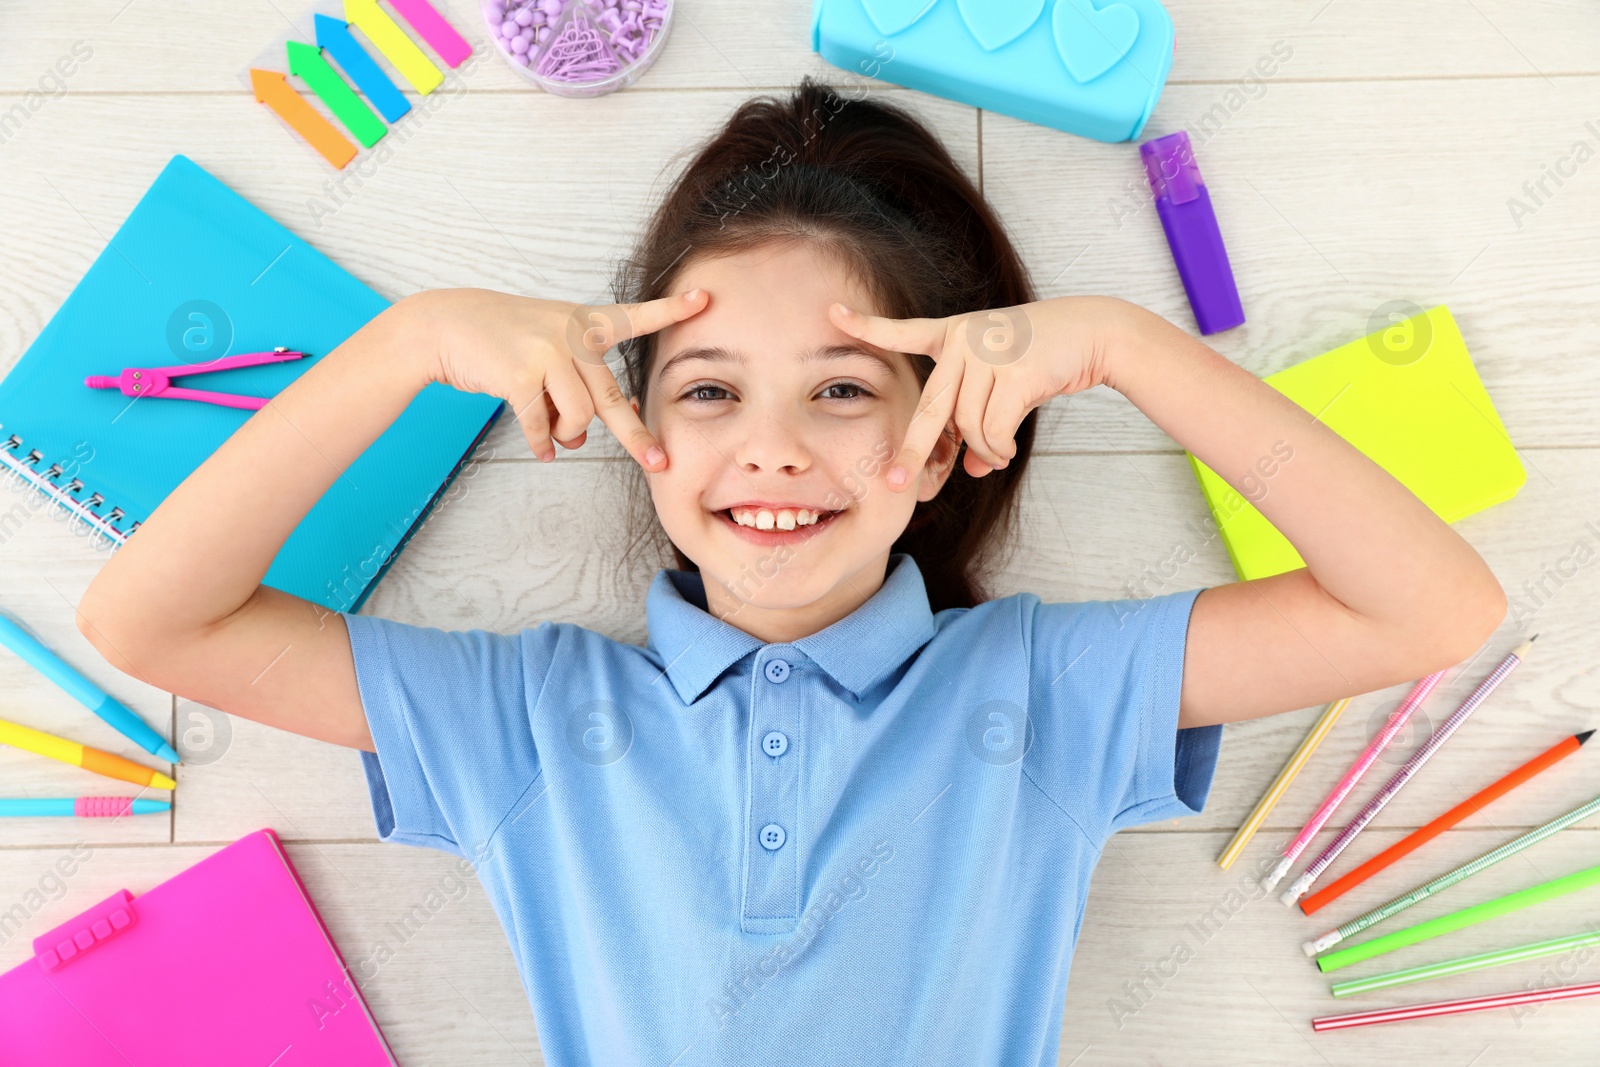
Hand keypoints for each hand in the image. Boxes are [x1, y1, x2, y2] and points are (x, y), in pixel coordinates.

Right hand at [412, 287, 709, 470]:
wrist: (445, 326)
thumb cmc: (502, 340)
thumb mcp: (547, 349)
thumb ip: (574, 387)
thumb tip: (580, 439)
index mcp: (583, 322)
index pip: (632, 316)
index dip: (668, 310)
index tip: (703, 301)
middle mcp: (570, 334)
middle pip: (611, 398)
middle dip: (636, 436)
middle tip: (659, 463)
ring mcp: (547, 352)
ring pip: (578, 418)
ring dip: (566, 435)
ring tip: (554, 433)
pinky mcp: (520, 374)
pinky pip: (542, 426)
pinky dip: (542, 443)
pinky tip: (542, 449)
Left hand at [827, 296, 1125, 488]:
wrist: (1091, 332)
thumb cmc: (1040, 357)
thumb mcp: (1001, 387)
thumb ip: (977, 423)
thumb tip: (972, 468)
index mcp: (952, 334)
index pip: (904, 332)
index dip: (868, 327)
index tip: (833, 314)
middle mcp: (964, 341)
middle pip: (930, 409)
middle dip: (912, 452)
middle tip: (895, 484)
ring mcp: (988, 354)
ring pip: (969, 426)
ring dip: (984, 451)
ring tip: (998, 455)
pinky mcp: (1014, 372)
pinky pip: (994, 430)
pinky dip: (999, 449)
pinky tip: (1007, 451)